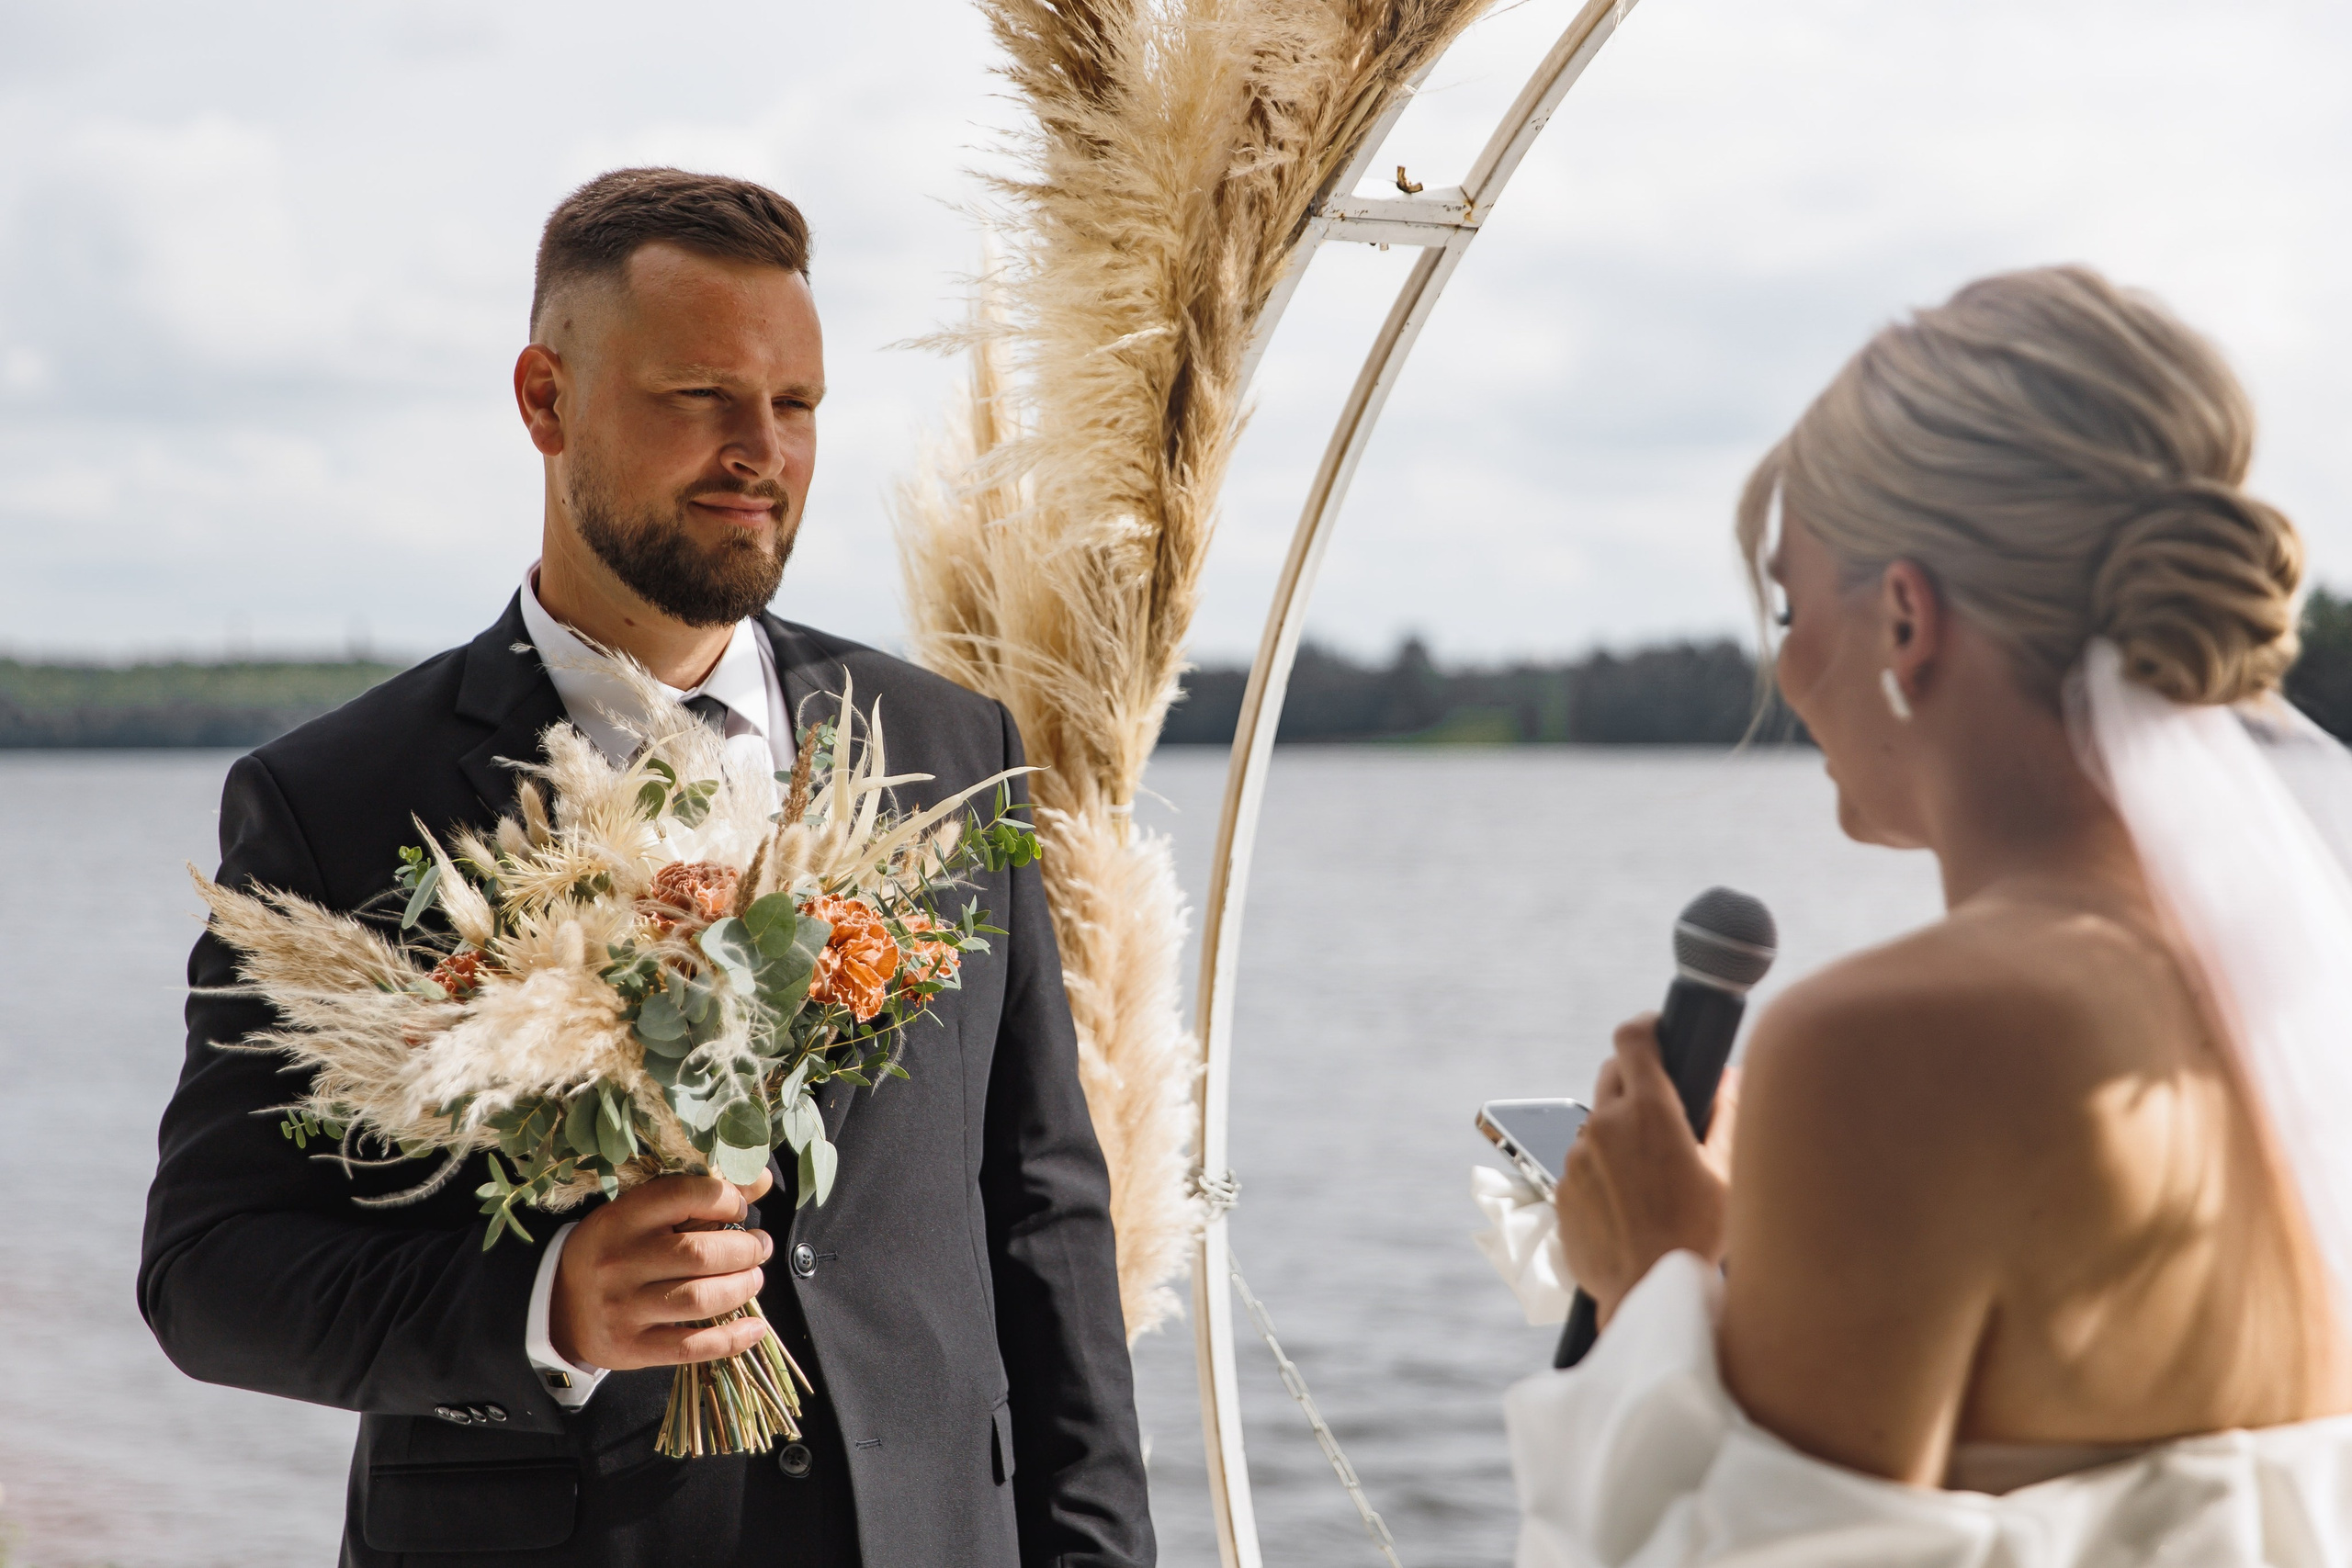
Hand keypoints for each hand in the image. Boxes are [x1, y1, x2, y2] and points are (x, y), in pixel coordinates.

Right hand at [549, 1168, 774, 1370]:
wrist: (557, 1306)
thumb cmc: (615, 1251)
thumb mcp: (639, 1216)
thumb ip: (698, 1197)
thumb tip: (761, 1180)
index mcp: (621, 1219)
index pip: (682, 1195)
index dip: (725, 1198)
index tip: (740, 1210)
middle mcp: (619, 1261)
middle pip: (699, 1253)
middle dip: (744, 1250)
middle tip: (758, 1248)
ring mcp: (623, 1308)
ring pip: (700, 1299)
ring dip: (741, 1288)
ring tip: (753, 1279)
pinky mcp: (631, 1347)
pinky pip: (691, 1346)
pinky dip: (731, 1339)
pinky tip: (756, 1327)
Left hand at [1556, 1015, 1734, 1325]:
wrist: (1648, 1291)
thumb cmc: (1696, 1235)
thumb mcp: (1726, 1172)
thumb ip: (1728, 1115)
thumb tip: (1731, 1078)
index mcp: (1647, 1111)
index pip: (1632, 1038)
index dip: (1645, 1027)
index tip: (1657, 1031)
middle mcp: (1603, 1126)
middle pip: (1611, 1074)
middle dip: (1634, 1078)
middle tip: (1662, 1106)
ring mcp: (1577, 1157)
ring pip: (1597, 1123)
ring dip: (1619, 1131)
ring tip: (1650, 1172)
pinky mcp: (1561, 1188)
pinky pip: (1582, 1164)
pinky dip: (1603, 1170)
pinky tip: (1629, 1201)